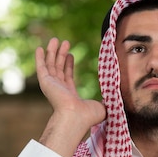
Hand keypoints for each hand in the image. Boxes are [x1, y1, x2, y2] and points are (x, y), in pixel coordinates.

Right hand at [35, 38, 105, 156]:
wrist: (76, 116)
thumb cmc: (89, 116)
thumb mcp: (103, 106)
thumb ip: (108, 100)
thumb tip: (117, 97)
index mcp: (70, 96)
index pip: (68, 77)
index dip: (69, 65)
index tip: (71, 55)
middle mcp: (59, 90)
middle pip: (58, 69)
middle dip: (61, 55)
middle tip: (65, 43)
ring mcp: (52, 86)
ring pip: (50, 65)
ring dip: (53, 52)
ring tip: (56, 40)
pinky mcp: (46, 82)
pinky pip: (41, 67)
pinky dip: (40, 58)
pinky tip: (40, 48)